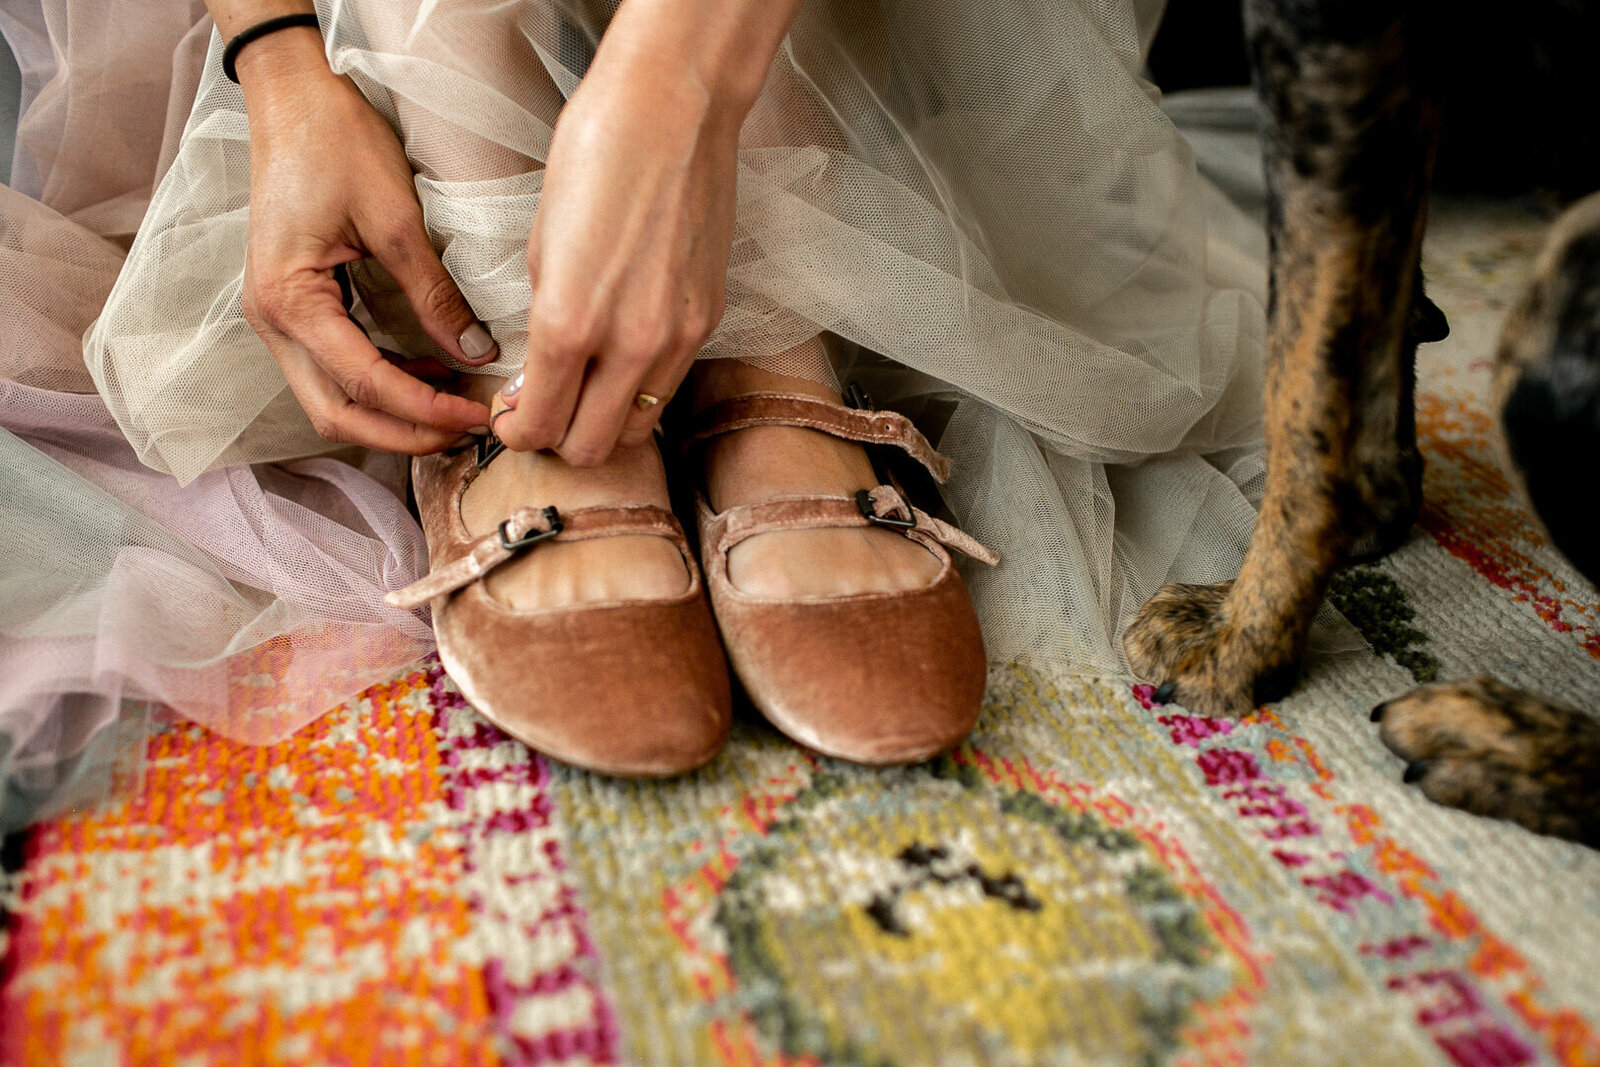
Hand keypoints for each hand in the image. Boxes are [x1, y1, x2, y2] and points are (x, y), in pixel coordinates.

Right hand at [236, 28, 495, 452]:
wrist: (291, 97)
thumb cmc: (334, 142)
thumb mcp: (395, 218)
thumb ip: (434, 294)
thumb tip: (477, 351)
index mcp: (288, 299)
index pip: (364, 381)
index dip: (424, 409)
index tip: (477, 414)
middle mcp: (271, 320)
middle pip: (336, 412)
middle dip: (403, 432)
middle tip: (465, 429)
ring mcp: (277, 317)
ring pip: (332, 398)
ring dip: (392, 412)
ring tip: (456, 406)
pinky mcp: (293, 307)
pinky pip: (334, 367)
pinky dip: (381, 382)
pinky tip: (429, 373)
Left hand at [494, 56, 740, 465]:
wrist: (671, 111)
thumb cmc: (594, 159)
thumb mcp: (540, 248)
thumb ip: (540, 325)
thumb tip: (537, 382)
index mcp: (570, 323)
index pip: (539, 427)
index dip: (516, 433)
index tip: (510, 417)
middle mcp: (629, 344)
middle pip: (589, 448)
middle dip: (557, 439)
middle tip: (543, 409)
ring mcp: (677, 336)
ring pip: (638, 430)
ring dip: (604, 424)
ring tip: (586, 391)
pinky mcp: (708, 320)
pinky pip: (670, 384)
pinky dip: (641, 387)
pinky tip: (623, 354)